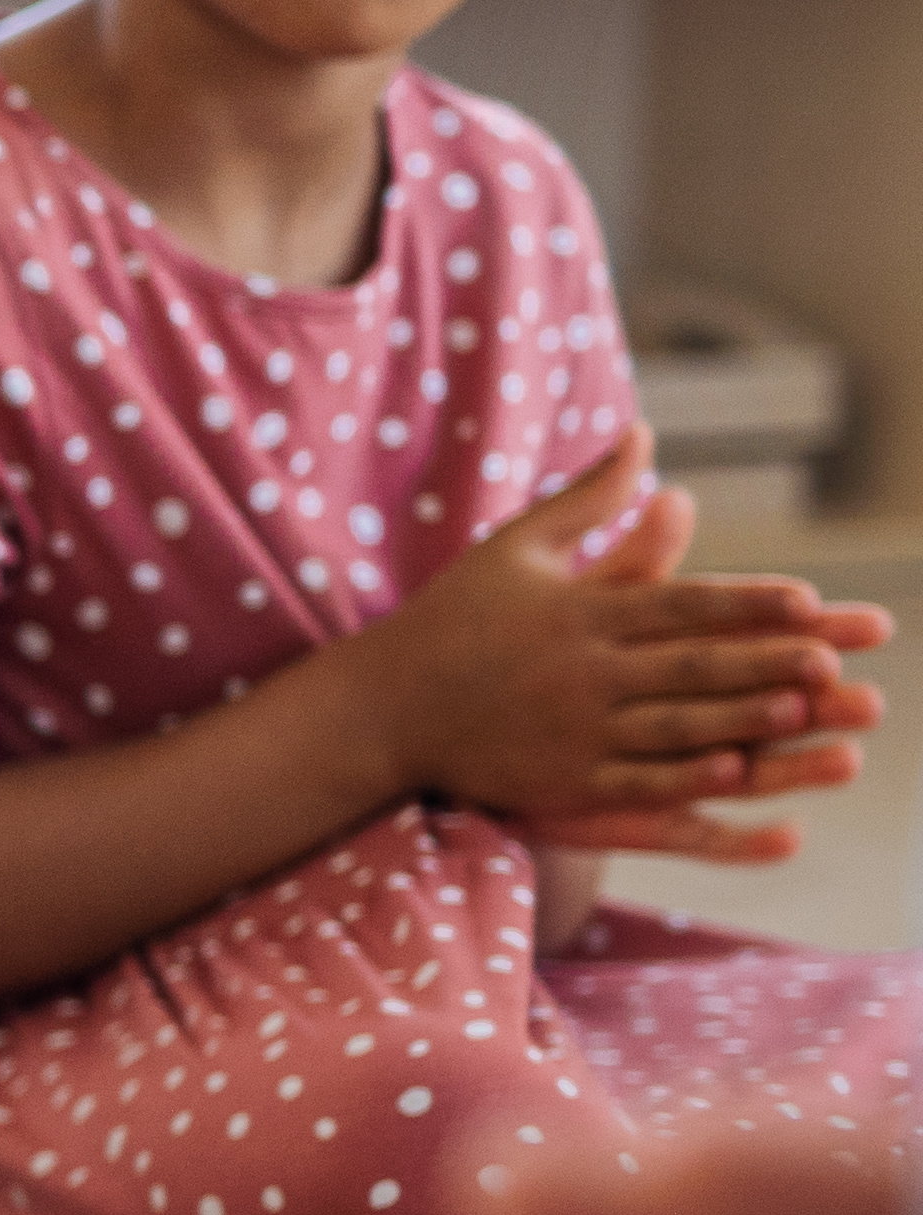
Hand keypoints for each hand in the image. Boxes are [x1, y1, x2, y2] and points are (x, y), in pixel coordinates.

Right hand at [372, 429, 888, 859]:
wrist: (380, 705)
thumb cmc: (453, 619)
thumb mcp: (515, 547)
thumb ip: (589, 497)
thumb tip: (643, 434)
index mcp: (577, 612)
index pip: (680, 605)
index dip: (748, 604)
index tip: (809, 602)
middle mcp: (581, 670)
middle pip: (690, 665)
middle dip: (764, 661)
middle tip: (833, 659)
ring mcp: (572, 730)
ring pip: (675, 725)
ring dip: (743, 719)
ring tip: (804, 712)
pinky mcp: (560, 780)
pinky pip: (635, 781)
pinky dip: (686, 778)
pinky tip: (734, 772)